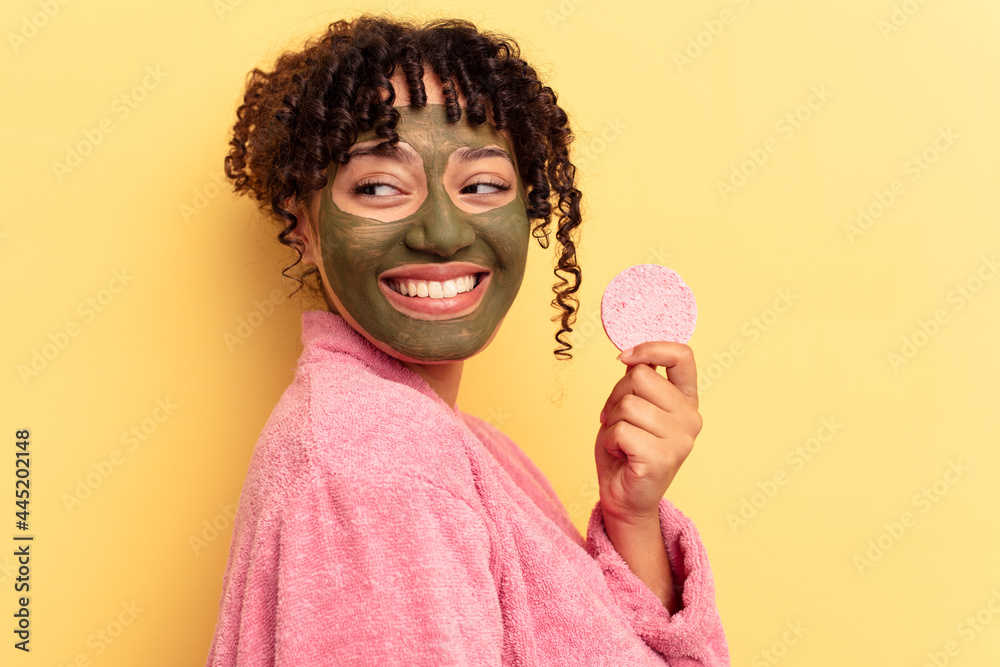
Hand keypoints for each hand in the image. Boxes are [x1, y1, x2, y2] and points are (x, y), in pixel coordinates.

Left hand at [595, 341, 701, 523]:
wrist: (624, 498)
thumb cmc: (625, 450)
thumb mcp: (632, 407)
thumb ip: (638, 383)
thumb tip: (631, 357)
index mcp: (686, 400)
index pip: (682, 356)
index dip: (651, 349)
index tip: (626, 358)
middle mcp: (691, 417)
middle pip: (640, 377)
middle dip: (617, 396)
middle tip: (618, 421)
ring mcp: (681, 439)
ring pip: (627, 403)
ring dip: (612, 422)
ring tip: (622, 441)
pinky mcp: (663, 457)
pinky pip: (621, 430)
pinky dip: (611, 440)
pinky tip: (621, 454)